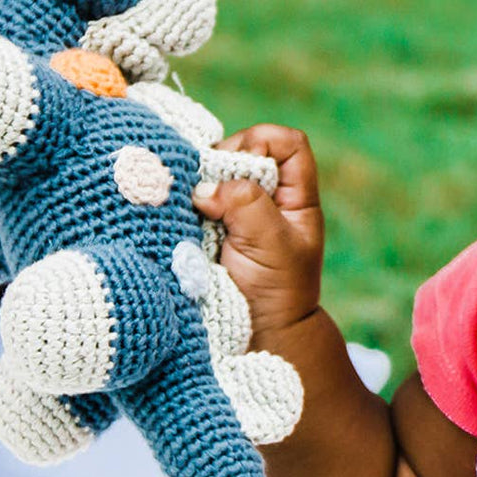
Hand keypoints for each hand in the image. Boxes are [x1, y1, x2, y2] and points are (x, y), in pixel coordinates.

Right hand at [193, 124, 323, 336]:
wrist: (258, 333)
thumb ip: (247, 205)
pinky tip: (180, 215)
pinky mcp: (209, 224)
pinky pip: (194, 198)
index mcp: (296, 198)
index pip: (288, 144)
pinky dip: (185, 203)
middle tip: (207, 193)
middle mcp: (267, 197)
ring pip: (215, 174)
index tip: (240, 170)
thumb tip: (207, 188)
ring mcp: (237, 210)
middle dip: (221, 164)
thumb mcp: (272, 244)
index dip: (263, 143)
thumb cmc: (278, 291)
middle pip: (244, 151)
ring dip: (200, 185)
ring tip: (195, 209)